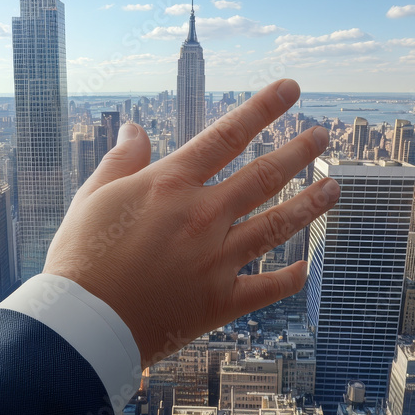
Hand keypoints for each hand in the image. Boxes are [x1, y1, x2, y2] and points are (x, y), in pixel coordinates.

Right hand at [43, 79, 338, 367]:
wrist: (81, 325)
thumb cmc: (80, 258)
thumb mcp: (92, 197)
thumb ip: (121, 161)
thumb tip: (135, 128)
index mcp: (170, 185)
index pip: (227, 135)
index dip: (263, 108)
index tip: (290, 89)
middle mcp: (202, 216)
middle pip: (264, 176)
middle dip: (298, 152)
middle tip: (322, 136)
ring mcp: (216, 259)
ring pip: (277, 225)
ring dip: (309, 204)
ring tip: (334, 188)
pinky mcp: (220, 301)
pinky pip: (267, 288)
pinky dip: (290, 278)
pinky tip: (306, 267)